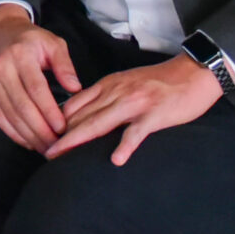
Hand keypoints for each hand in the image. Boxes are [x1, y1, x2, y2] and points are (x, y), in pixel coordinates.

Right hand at [0, 7, 78, 151]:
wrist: (0, 33)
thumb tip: (75, 88)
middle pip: (22, 106)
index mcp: (20, 55)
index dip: (49, 111)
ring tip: (46, 147)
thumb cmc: (30, 40)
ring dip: (29, 136)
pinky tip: (30, 142)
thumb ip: (65, 65)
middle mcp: (2, 70)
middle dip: (40, 130)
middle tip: (57, 144)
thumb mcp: (52, 43)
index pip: (36, 89)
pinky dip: (15, 134)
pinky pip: (0, 119)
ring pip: (10, 116)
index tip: (62, 127)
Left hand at [45, 54, 223, 164]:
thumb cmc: (159, 82)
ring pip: (100, 122)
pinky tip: (117, 160)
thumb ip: (106, 97)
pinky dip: (126, 146)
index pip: (75, 104)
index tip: (41, 137)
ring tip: (60, 155)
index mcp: (108, 85)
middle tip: (41, 152)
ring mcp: (135, 104)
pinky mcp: (154, 115)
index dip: (56, 122)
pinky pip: (137, 132)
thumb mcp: (126, 84)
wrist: (192, 73)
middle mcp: (117, 92)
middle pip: (82, 115)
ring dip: (77, 140)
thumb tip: (84, 116)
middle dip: (60, 135)